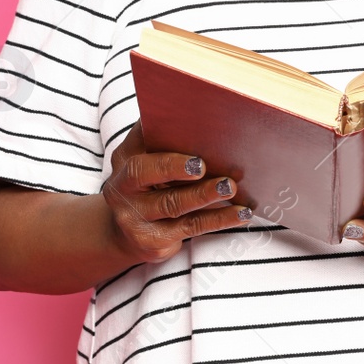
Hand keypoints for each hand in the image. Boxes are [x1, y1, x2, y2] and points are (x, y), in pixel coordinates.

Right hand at [101, 121, 251, 264]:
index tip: (184, 123)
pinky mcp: (153, 239)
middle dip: (173, 166)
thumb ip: (170, 143)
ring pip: (172, 203)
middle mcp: (123, 186)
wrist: (128, 233)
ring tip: (229, 186)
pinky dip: (220, 219)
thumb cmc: (153, 185)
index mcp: (125, 157)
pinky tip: (241, 213)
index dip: (159, 129)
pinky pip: (192, 226)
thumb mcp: (152, 162)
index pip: (139, 136)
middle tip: (200, 164)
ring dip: (204, 194)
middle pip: (144, 172)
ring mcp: (134, 216)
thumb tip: (213, 124)